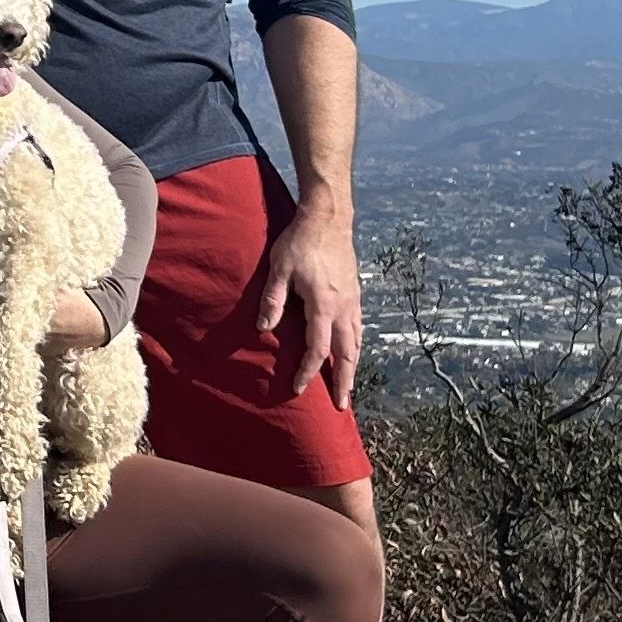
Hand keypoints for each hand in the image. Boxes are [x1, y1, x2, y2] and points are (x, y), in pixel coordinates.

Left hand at [247, 198, 364, 404]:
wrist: (329, 217)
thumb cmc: (300, 241)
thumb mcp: (279, 269)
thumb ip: (272, 300)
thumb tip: (263, 329)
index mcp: (323, 305)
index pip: (317, 348)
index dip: (307, 371)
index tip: (298, 389)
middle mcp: (343, 307)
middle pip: (347, 353)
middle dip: (343, 381)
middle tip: (340, 404)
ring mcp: (353, 300)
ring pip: (357, 342)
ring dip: (352, 366)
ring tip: (348, 385)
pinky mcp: (356, 292)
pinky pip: (359, 327)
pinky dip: (356, 346)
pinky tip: (351, 351)